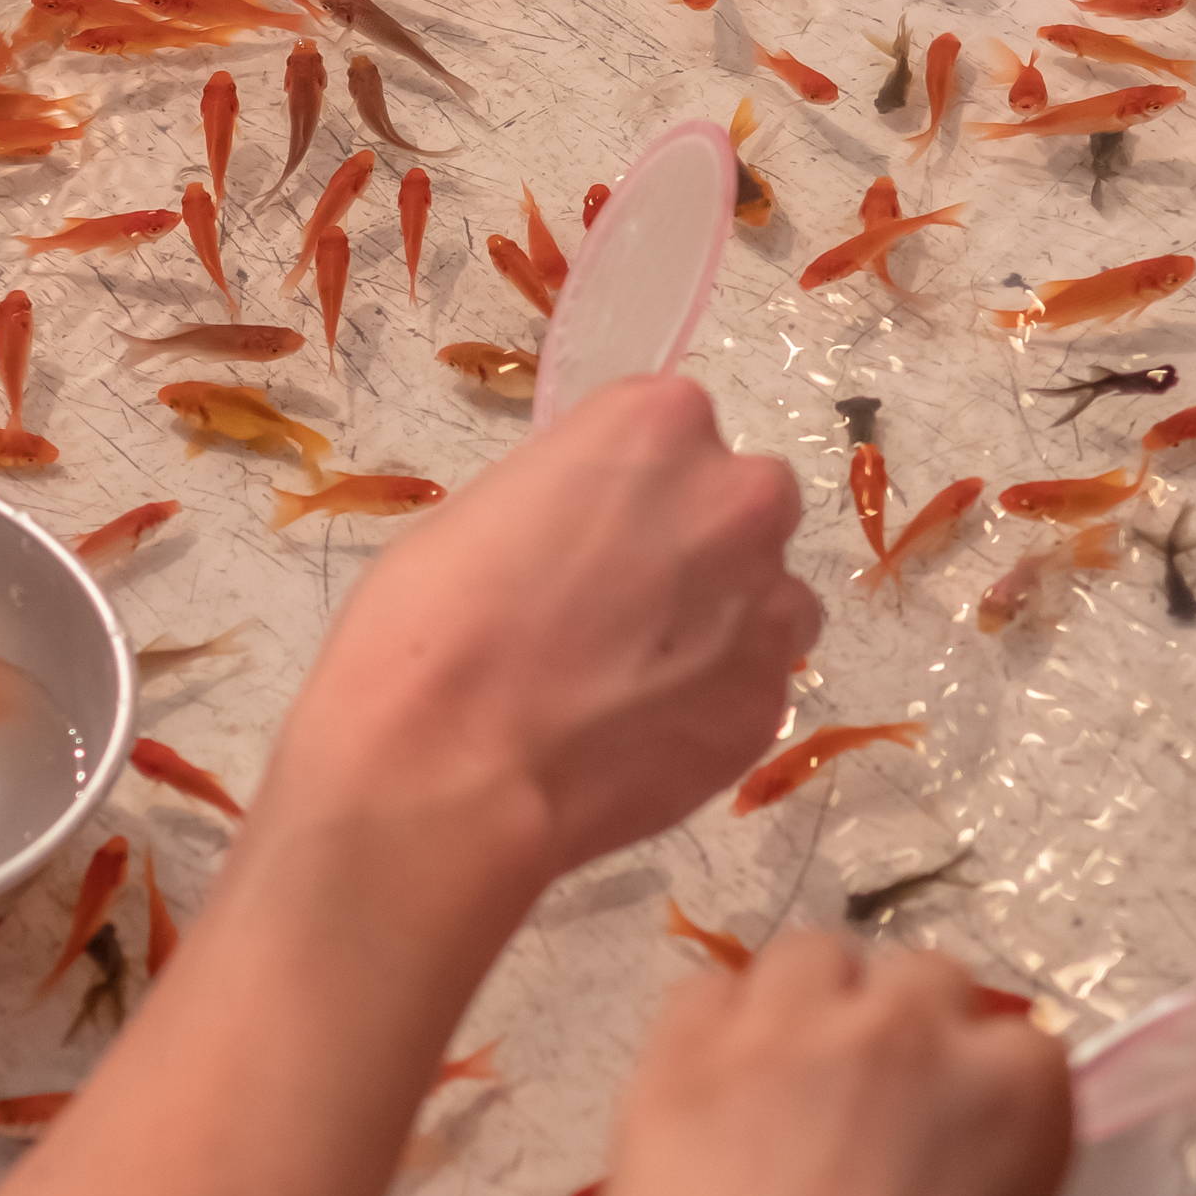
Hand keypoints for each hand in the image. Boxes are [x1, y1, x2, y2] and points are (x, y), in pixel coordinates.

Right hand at [266, 375, 817, 893]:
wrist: (445, 772)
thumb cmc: (427, 624)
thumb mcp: (484, 513)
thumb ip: (572, 504)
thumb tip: (598, 544)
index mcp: (658, 423)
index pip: (668, 424)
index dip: (625, 482)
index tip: (585, 526)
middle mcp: (736, 499)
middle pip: (742, 501)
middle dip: (696, 540)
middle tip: (619, 601)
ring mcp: (766, 608)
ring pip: (766, 598)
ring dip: (720, 621)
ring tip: (632, 677)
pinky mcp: (768, 706)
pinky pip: (750, 686)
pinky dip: (707, 703)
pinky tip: (635, 734)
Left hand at [573, 931, 1071, 1195]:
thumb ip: (981, 1169)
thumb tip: (948, 1145)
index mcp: (1013, 1097)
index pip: (1019, 1039)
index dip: (981, 1080)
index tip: (953, 1121)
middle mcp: (906, 1032)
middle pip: (919, 975)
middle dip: (902, 1026)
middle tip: (870, 1100)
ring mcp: (786, 1027)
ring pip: (809, 955)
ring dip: (810, 1003)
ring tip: (785, 1078)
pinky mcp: (680, 1043)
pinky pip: (704, 986)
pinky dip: (714, 1025)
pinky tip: (709, 1090)